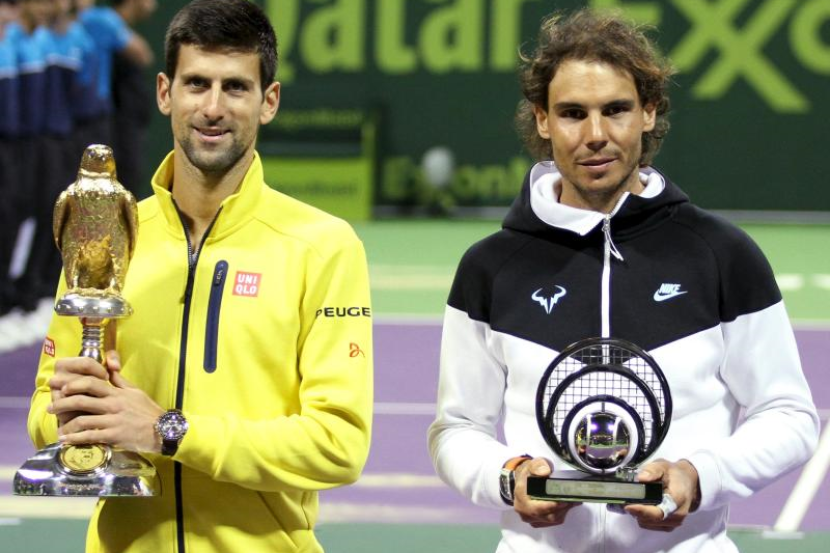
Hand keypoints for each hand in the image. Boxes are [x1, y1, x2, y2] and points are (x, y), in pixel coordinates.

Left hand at [48, 351, 164, 453]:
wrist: (163, 430)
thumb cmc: (149, 411)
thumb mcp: (136, 392)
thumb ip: (120, 382)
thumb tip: (109, 369)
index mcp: (118, 393)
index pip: (92, 383)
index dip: (74, 383)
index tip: (62, 387)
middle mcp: (114, 405)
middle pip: (82, 400)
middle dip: (63, 403)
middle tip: (51, 407)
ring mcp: (114, 420)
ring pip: (83, 420)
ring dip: (67, 424)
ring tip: (58, 429)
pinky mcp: (115, 436)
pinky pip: (90, 436)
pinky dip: (75, 439)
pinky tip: (67, 441)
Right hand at [513, 457, 581, 527]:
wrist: (526, 481)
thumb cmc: (530, 473)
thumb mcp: (533, 464)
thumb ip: (538, 466)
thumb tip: (544, 472)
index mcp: (520, 497)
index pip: (537, 508)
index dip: (552, 506)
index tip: (564, 501)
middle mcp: (523, 511)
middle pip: (548, 516)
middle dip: (563, 508)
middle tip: (573, 499)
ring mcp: (531, 519)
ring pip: (552, 520)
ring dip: (564, 510)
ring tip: (572, 500)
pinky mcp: (538, 522)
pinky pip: (552, 522)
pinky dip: (562, 513)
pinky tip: (567, 504)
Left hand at [624, 459, 699, 531]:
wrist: (686, 482)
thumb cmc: (674, 474)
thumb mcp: (663, 466)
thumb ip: (652, 470)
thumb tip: (640, 478)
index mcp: (678, 500)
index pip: (659, 512)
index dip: (642, 511)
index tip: (628, 506)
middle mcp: (677, 515)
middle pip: (650, 519)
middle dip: (636, 510)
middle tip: (626, 498)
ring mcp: (674, 523)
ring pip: (647, 523)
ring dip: (638, 514)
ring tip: (636, 500)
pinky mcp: (669, 526)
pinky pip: (650, 525)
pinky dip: (643, 517)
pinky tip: (642, 505)